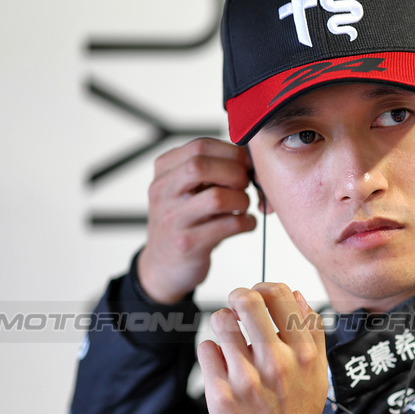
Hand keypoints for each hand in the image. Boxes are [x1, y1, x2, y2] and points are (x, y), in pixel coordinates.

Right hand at [139, 138, 258, 303]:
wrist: (163, 267)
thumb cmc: (186, 221)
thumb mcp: (187, 190)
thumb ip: (210, 170)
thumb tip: (251, 158)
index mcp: (164, 171)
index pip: (200, 146)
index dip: (232, 152)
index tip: (248, 164)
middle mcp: (163, 192)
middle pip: (201, 166)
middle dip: (236, 173)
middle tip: (246, 186)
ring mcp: (173, 219)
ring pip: (217, 197)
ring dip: (243, 200)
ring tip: (243, 207)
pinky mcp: (188, 244)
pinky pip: (229, 226)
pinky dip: (247, 222)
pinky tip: (245, 223)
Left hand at [197, 283, 328, 413]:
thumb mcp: (319, 373)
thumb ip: (312, 332)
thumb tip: (298, 295)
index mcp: (302, 355)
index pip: (281, 296)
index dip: (265, 286)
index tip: (260, 294)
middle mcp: (276, 364)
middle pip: (247, 301)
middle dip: (238, 296)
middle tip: (236, 305)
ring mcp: (246, 379)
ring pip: (221, 322)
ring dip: (223, 321)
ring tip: (228, 334)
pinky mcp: (220, 394)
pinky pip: (206, 350)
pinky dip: (212, 350)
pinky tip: (223, 362)